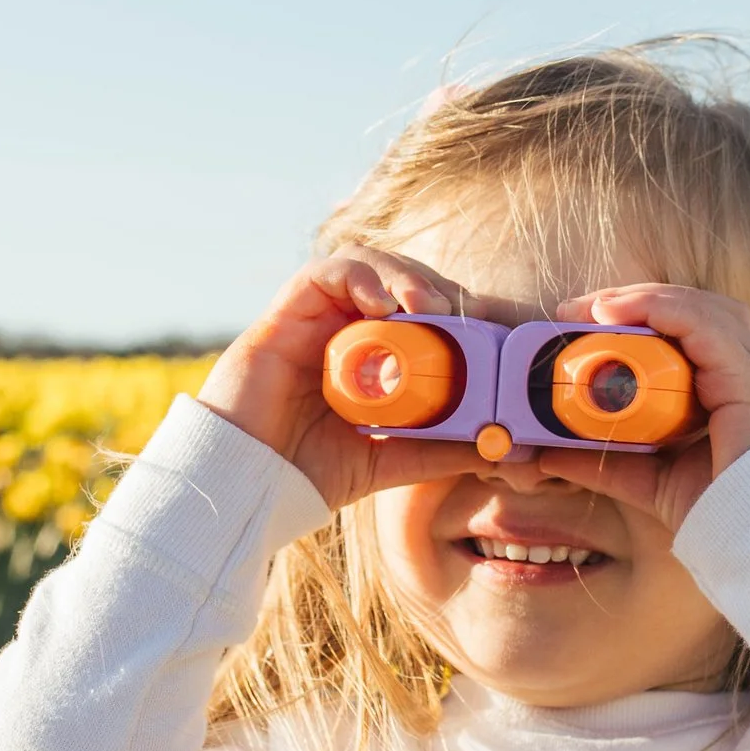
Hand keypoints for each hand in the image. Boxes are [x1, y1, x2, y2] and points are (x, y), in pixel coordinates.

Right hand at [197, 248, 489, 509]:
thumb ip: (442, 449)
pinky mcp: (284, 315)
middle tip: (469, 312)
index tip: (494, 325)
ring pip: (366, 266)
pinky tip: (384, 305)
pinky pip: (323, 272)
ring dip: (404, 275)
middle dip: (437, 286)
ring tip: (431, 306)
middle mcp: (342, 329)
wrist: (245, 484)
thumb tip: (504, 447)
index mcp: (369, 356)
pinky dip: (360, 277)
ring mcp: (313, 319)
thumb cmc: (307, 472)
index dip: (459, 308)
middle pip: (397, 280)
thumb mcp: (392, 459)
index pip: (419, 311)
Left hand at [533, 284, 749, 531]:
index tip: (584, 324)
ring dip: (646, 299)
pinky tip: (621, 312)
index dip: (642, 318)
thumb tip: (550, 456)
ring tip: (598, 308)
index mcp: (735, 390)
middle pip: (700, 309)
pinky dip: (662, 310)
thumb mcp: (650, 480)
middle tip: (583, 310)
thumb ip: (608, 464)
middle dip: (641, 300)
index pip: (693, 331)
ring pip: (704, 309)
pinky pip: (706, 326)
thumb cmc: (722, 514)